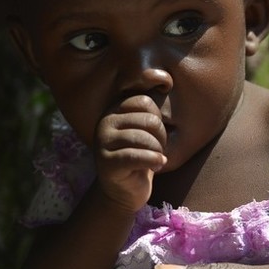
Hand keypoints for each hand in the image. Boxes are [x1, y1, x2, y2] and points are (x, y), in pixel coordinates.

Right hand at [94, 95, 166, 211]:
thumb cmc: (140, 156)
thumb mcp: (145, 129)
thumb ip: (150, 109)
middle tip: (157, 150)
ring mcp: (103, 143)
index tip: (156, 136)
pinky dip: (154, 161)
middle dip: (161, 138)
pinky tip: (158, 165)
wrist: (124, 191)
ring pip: (145, 139)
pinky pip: (139, 156)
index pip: (145, 102)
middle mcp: (104, 123)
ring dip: (158, 151)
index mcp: (113, 111)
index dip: (159, 120)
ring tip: (155, 159)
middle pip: (149, 120)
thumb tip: (165, 78)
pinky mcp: (107, 163)